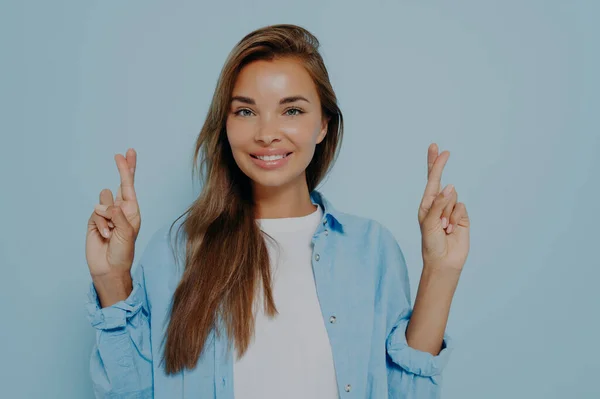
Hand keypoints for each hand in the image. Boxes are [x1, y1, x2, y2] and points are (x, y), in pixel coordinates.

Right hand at [85, 148, 141, 278]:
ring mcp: (106, 214)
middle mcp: (120, 209)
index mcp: (132, 211)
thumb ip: (117, 215)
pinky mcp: (94, 220)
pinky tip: (104, 236)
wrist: (109, 268)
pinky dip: (100, 224)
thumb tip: (104, 204)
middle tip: (120, 154)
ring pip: (104, 198)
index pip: (130, 186)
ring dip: (108, 214)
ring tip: (112, 231)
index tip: (128, 153)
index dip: (128, 169)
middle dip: (122, 169)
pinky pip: (95, 213)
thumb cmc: (123, 252)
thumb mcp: (127, 233)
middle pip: (119, 184)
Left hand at [418, 143, 469, 271]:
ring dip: (447, 212)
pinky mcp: (462, 217)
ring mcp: (451, 210)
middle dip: (439, 165)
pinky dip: (456, 217)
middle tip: (442, 150)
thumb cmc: (431, 243)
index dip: (434, 164)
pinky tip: (452, 230)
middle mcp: (438, 205)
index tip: (436, 149)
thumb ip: (438, 204)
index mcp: (426, 204)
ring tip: (443, 227)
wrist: (444, 261)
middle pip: (441, 181)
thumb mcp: (429, 223)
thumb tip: (450, 186)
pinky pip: (461, 207)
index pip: (431, 181)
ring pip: (453, 197)